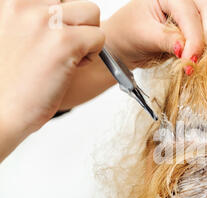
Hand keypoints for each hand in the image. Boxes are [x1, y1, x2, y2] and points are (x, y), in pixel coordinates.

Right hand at [0, 0, 104, 160]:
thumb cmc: (6, 81)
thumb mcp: (9, 34)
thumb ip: (30, 19)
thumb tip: (59, 10)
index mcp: (12, 2)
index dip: (63, 13)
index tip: (56, 31)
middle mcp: (26, 5)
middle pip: (75, 0)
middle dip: (77, 22)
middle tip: (63, 47)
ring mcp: (45, 22)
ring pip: (91, 12)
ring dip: (87, 36)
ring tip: (69, 57)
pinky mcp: (65, 43)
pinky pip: (99, 37)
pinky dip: (93, 55)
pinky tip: (73, 68)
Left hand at [102, 0, 206, 70]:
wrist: (126, 40)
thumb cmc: (130, 33)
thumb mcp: (144, 36)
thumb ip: (166, 41)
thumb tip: (185, 50)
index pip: (189, 14)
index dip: (194, 39)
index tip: (191, 62)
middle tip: (201, 57)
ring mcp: (195, 5)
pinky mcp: (202, 18)